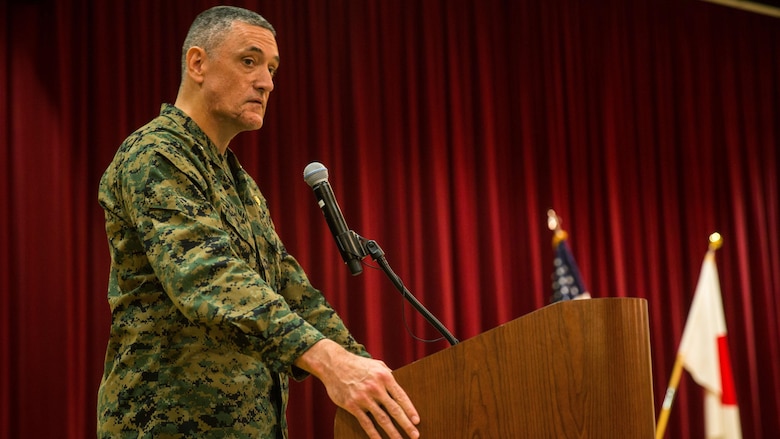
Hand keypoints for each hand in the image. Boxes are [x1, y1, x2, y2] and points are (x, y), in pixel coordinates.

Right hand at [296, 339, 420, 438]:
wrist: (334, 364)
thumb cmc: (357, 364)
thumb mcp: (376, 364)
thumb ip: (388, 374)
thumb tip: (398, 384)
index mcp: (384, 377)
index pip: (401, 396)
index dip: (410, 410)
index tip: (417, 421)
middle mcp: (375, 388)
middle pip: (394, 410)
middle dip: (406, 424)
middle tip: (415, 435)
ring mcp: (363, 397)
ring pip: (382, 419)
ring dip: (392, 432)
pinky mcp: (352, 405)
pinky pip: (365, 422)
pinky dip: (373, 434)